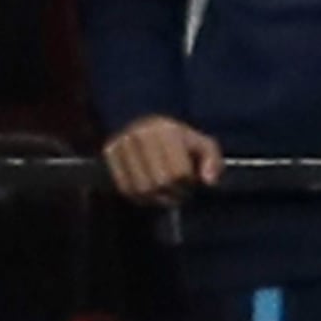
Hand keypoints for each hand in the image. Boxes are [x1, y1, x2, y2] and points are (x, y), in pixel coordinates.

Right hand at [102, 115, 222, 203]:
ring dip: (156, 198)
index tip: (191, 183)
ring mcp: (121, 146)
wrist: (140, 121)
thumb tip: (210, 182)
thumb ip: (212, 159)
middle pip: (159, 182)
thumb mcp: (199, 142)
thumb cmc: (175, 137)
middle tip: (179, 194)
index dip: (187, 183)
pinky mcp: (109, 155)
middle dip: (172, 193)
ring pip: (141, 188)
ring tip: (165, 196)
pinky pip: (125, 187)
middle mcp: (140, 136)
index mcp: (166, 130)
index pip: (178, 171)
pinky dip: (139, 197)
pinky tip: (150, 195)